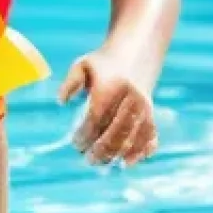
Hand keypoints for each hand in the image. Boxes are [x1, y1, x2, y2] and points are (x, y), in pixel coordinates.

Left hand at [58, 49, 158, 166]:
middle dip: (100, 151)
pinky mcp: (152, 114)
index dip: (84, 136)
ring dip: (116, 155)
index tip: (75, 142)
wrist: (137, 50)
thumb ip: (71, 82)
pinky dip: (139, 153)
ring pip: (132, 139)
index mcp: (110, 87)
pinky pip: (149, 138)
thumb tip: (61, 101)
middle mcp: (130, 98)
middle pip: (115, 134)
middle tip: (88, 158)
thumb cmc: (104, 63)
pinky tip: (126, 162)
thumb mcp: (84, 65)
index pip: (95, 119)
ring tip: (102, 161)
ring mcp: (143, 108)